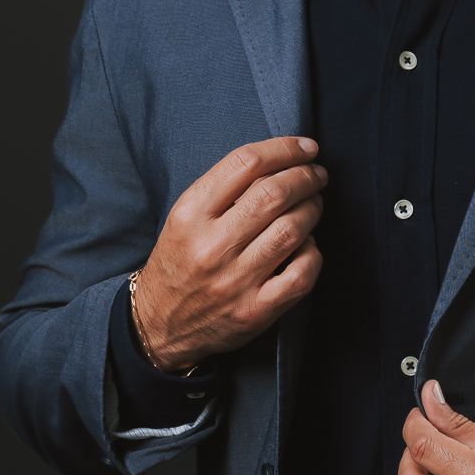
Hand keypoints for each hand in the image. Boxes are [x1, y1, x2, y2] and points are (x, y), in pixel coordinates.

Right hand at [131, 137, 325, 369]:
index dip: (284, 149)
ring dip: (313, 209)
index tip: (305, 148)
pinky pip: (302, 273)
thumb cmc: (180, 263)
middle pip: (274, 193)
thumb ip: (224, 190)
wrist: (158, 325)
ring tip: (314, 204)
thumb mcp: (184, 219)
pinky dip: (314, 253)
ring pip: (292, 229)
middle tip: (316, 175)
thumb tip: (280, 163)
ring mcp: (234, 281)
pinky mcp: (254, 311)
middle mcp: (211, 246)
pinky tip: (307, 245)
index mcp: (190, 214)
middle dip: (306, 176)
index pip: (245, 163)